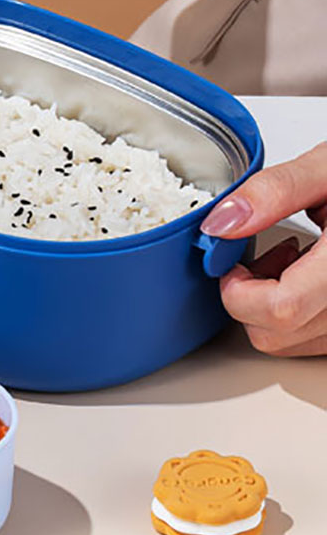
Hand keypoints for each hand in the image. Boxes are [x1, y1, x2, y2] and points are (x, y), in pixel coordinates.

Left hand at [202, 143, 326, 354]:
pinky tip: (307, 275)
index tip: (231, 264)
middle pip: (275, 333)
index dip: (239, 290)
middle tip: (264, 254)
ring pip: (289, 343)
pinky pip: (312, 340)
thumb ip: (275, 191)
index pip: (281, 309)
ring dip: (272, 305)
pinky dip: (297, 313)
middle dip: (250, 296)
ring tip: (293, 259)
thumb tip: (223, 222)